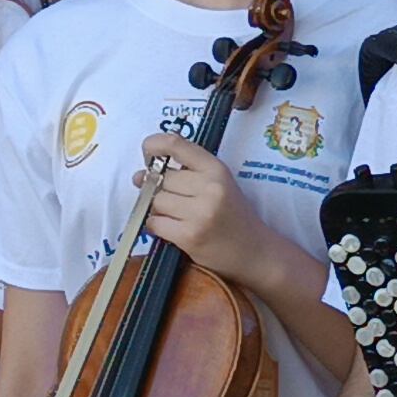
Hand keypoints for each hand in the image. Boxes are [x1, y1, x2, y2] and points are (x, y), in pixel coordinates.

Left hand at [136, 136, 271, 284]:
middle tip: (172, 199)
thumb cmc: (233, 216)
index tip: (147, 151)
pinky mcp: (190, 236)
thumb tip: (142, 174)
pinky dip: (156, 226)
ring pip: (156, 201)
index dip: (154, 144)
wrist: (254, 252)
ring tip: (176, 216)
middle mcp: (210, 187)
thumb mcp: (219, 184)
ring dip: (158, 209)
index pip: (176, 145)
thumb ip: (188, 173)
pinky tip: (171, 228)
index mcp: (217, 169)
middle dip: (158, 188)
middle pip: (162, 178)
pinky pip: (155, 223)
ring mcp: (200, 213)